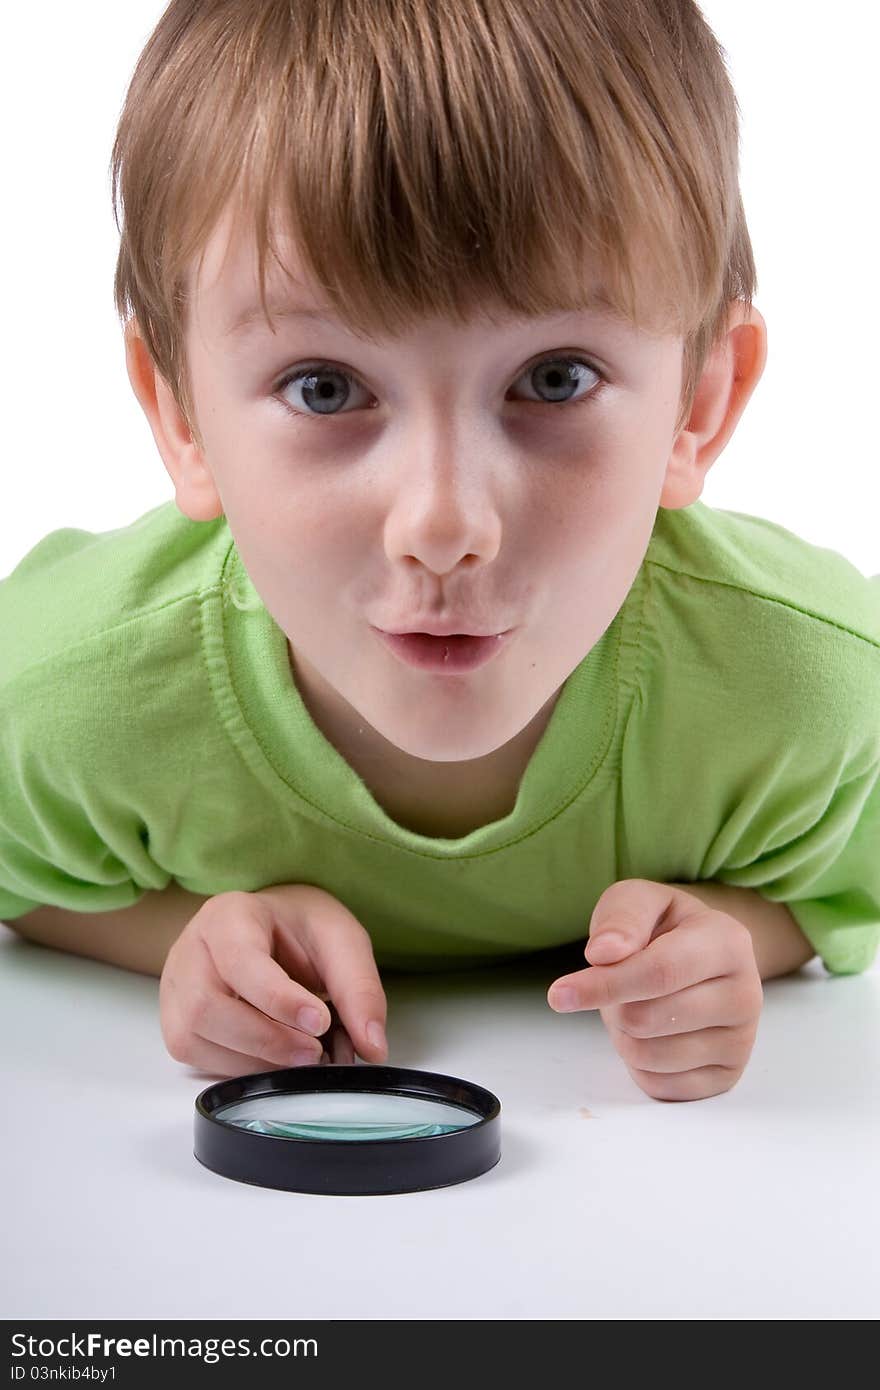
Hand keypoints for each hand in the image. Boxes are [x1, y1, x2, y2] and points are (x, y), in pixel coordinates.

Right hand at [159, 884, 387, 1076]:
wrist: (268, 928)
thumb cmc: (299, 929)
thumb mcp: (340, 940)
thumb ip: (359, 988)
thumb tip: (373, 1047)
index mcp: (228, 915)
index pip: (240, 961)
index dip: (278, 998)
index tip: (320, 1021)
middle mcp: (190, 950)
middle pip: (208, 1007)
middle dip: (267, 1039)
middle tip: (316, 1052)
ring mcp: (175, 989)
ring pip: (194, 1038)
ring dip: (254, 1060)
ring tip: (301, 1056)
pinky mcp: (175, 1023)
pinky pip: (197, 1057)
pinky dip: (240, 1068)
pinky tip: (274, 1059)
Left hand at [547, 879, 762, 1100]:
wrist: (702, 957)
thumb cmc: (664, 927)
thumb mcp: (639, 900)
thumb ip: (621, 917)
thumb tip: (604, 954)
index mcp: (728, 942)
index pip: (659, 973)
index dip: (605, 985)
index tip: (559, 994)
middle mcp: (746, 994)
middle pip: (646, 1019)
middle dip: (612, 1005)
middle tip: (620, 985)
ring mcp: (740, 1041)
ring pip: (647, 1055)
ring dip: (622, 1033)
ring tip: (640, 1004)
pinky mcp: (726, 1077)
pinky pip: (659, 1085)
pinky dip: (638, 1062)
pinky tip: (655, 1033)